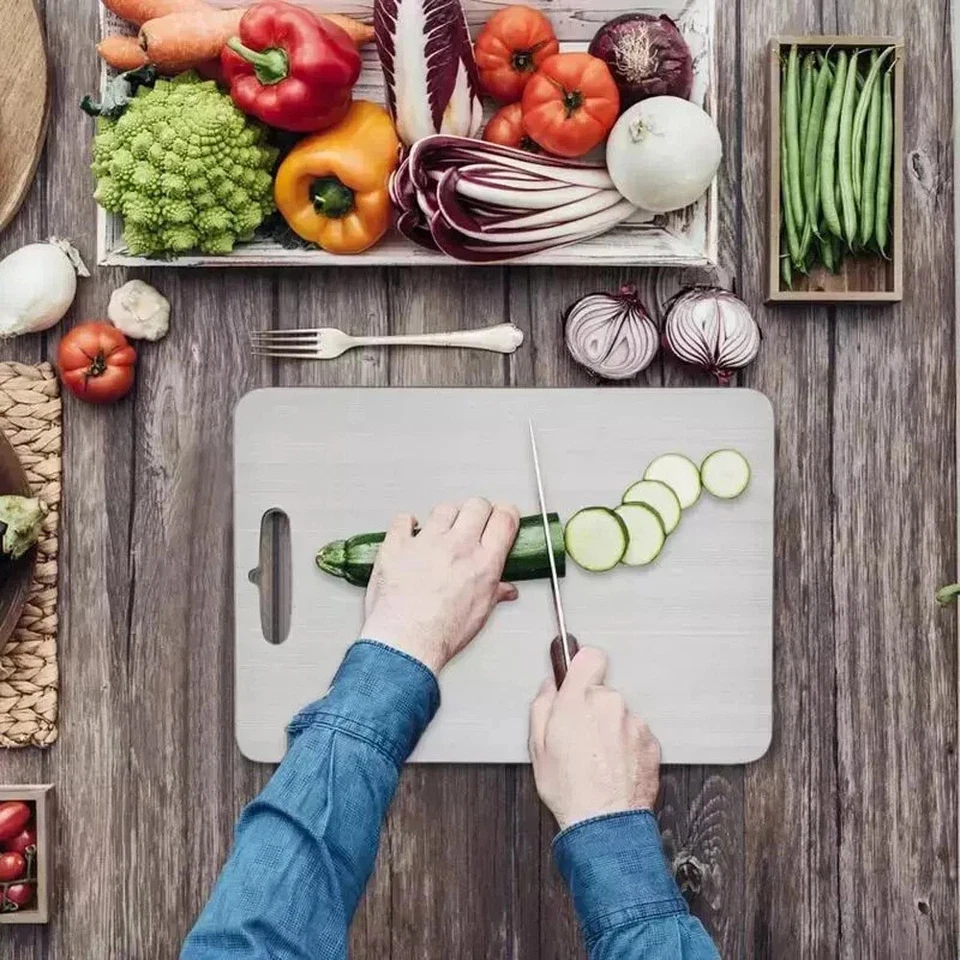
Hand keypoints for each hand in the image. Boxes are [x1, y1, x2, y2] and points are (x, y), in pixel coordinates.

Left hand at [361, 499, 520, 674]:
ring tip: (443, 529)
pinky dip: (407, 523)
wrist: (404, 642)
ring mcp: (427, 542)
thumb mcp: (480, 614)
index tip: (502, 516)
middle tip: (474, 521)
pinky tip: (410, 531)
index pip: (504, 519)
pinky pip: (403, 520)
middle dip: (478, 510)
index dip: (506, 514)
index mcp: (483, 562)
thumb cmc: (440, 634)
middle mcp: (457, 546)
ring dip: (446, 516)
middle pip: (476, 505)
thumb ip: (494, 593)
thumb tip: (504, 590)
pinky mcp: (398, 545)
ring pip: (444, 508)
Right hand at [529, 647, 660, 830]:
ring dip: (611, 730)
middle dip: (592, 709)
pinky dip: (627, 747)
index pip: (590, 657)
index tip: (578, 678)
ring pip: (620, 715)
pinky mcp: (651, 742)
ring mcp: (634, 723)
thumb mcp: (537, 747)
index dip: (583, 666)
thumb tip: (549, 688)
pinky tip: (614, 768)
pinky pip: (636, 735)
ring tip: (598, 760)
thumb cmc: (569, 789)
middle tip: (580, 737)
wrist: (604, 823)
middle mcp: (610, 704)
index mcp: (578, 700)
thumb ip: (541, 705)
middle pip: (603, 692)